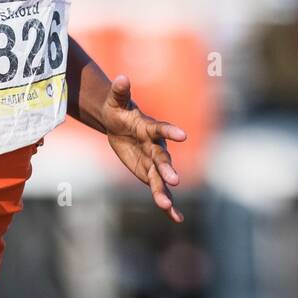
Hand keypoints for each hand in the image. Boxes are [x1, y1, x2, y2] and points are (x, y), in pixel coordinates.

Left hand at [100, 74, 186, 221]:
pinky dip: (168, 204)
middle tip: (174, 180)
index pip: (160, 128)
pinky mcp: (150, 174)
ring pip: (161, 178)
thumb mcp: (114, 101)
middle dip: (167, 169)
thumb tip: (121, 78)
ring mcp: (154, 162)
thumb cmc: (117, 109)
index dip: (171, 130)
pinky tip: (176, 219)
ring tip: (167, 206)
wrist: (119, 124)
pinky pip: (160, 190)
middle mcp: (156, 145)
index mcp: (149, 127)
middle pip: (162, 158)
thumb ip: (119, 92)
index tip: (183, 135)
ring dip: (164, 191)